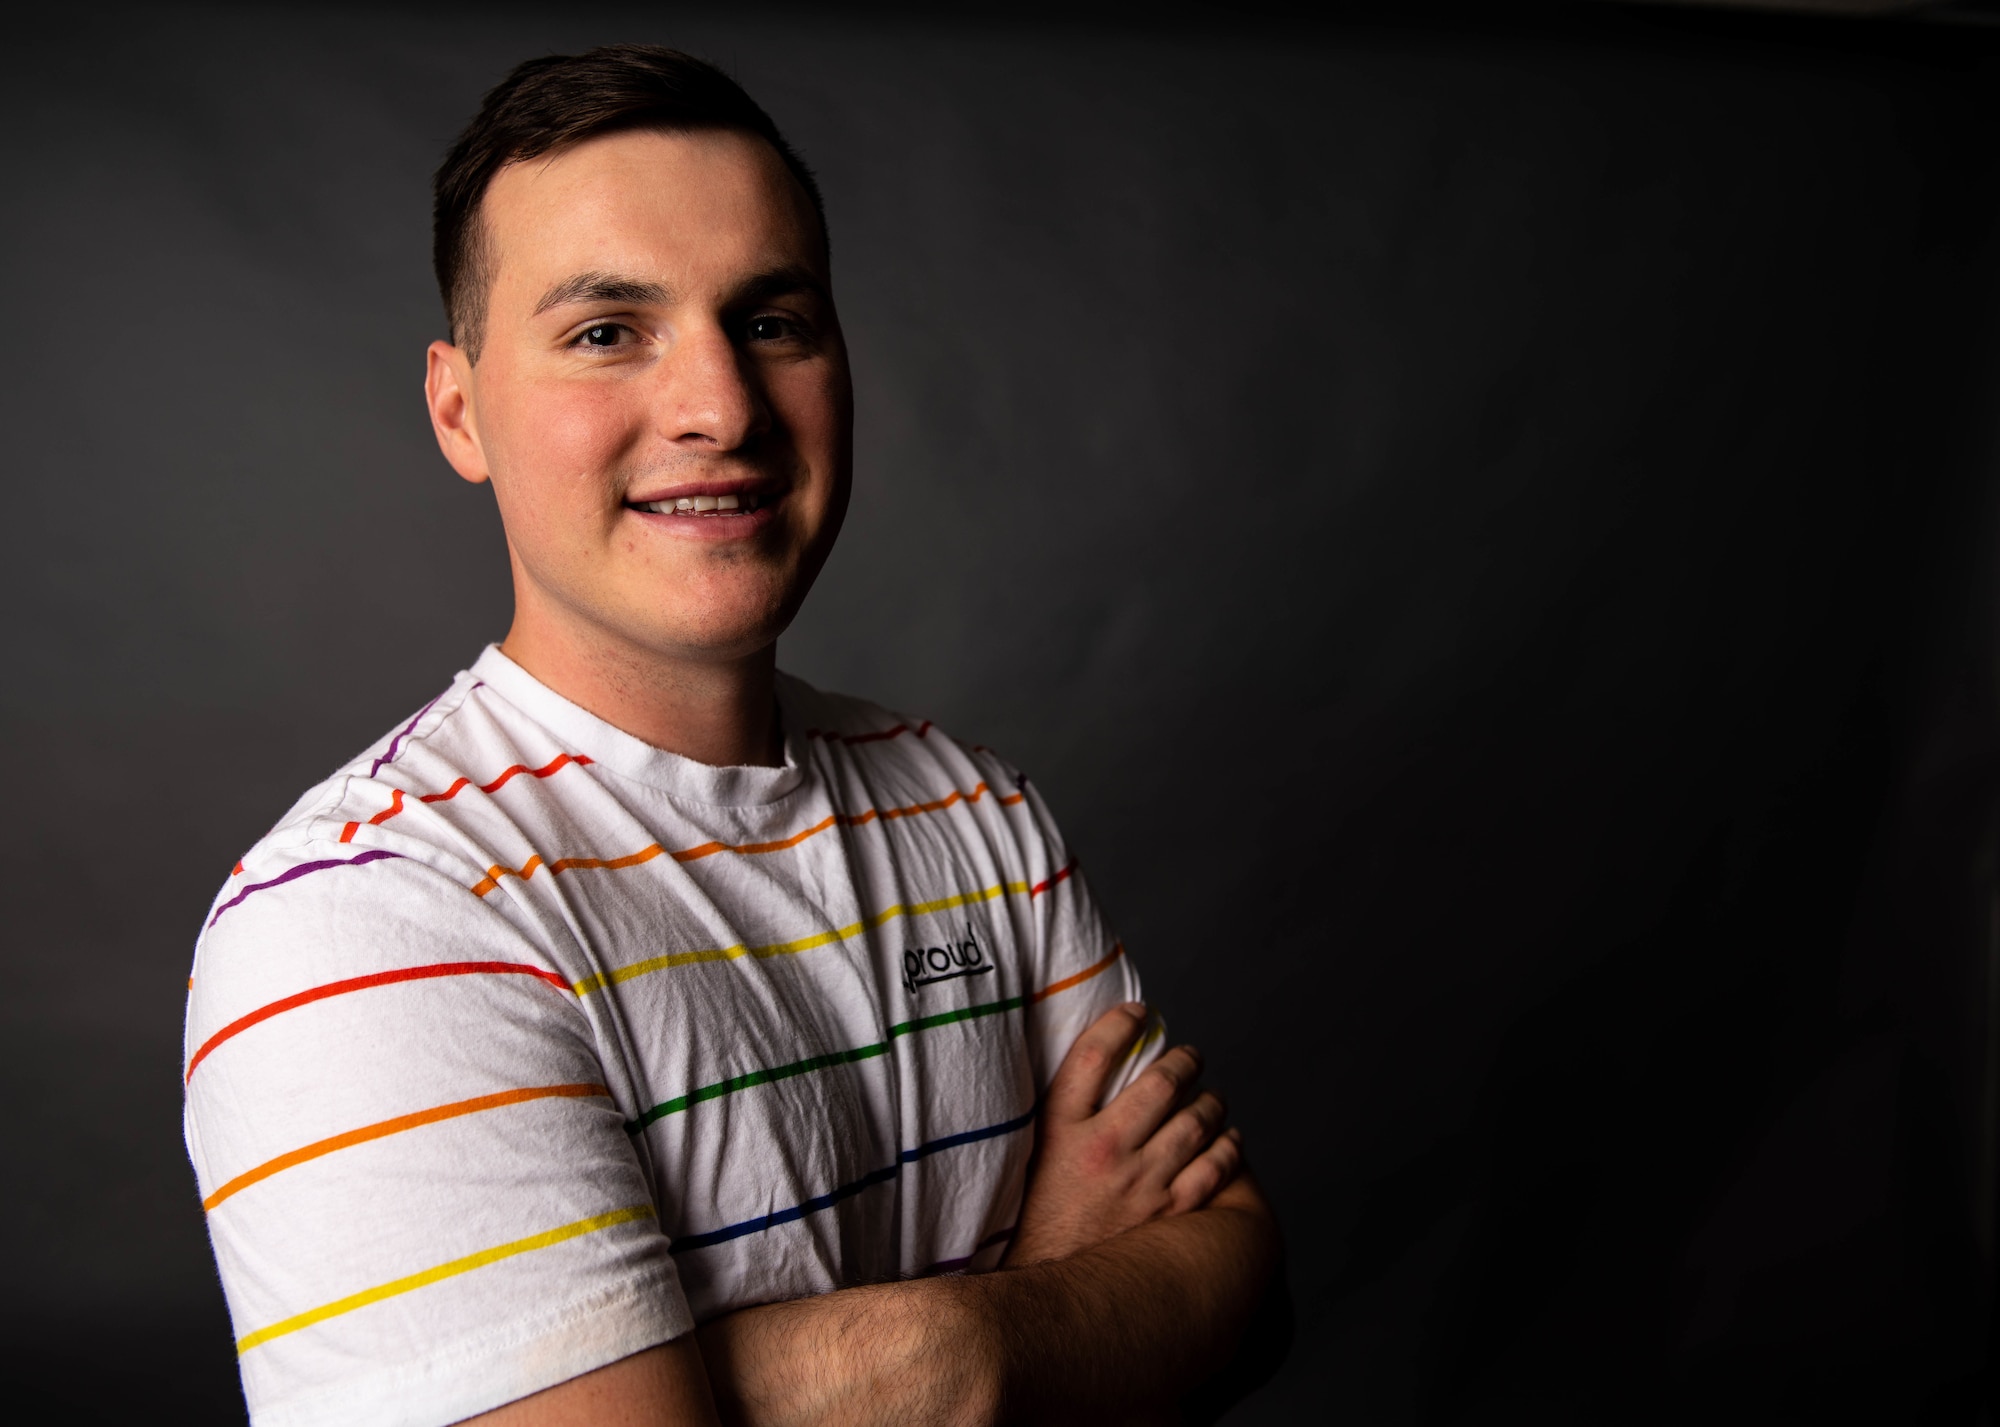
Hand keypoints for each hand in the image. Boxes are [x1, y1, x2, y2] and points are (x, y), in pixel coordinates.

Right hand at [1005, 1002, 1242, 1265]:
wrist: (1048, 1280)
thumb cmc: (1040, 1211)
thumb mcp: (1035, 1151)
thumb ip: (1061, 1108)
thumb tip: (1098, 1059)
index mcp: (1061, 1129)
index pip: (1095, 1056)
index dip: (1121, 1023)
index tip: (1138, 1013)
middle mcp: (1103, 1150)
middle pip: (1160, 1083)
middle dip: (1185, 1060)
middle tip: (1191, 1056)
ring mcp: (1140, 1183)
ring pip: (1196, 1121)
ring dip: (1212, 1100)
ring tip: (1212, 1096)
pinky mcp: (1167, 1213)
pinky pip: (1214, 1167)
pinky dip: (1228, 1146)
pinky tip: (1229, 1138)